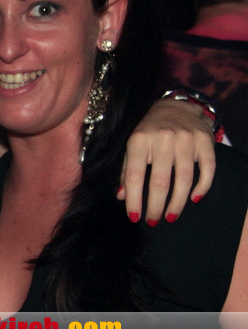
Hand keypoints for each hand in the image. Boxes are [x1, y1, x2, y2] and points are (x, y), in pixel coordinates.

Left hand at [118, 98, 215, 224]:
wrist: (175, 107)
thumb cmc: (149, 131)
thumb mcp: (133, 145)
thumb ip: (127, 170)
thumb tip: (121, 197)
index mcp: (139, 139)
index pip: (135, 175)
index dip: (134, 199)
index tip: (135, 217)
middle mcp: (163, 138)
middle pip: (160, 181)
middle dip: (155, 206)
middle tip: (153, 221)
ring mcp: (186, 139)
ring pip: (184, 179)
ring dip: (177, 203)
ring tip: (170, 216)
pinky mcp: (205, 141)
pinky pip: (207, 170)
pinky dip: (202, 188)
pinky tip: (193, 199)